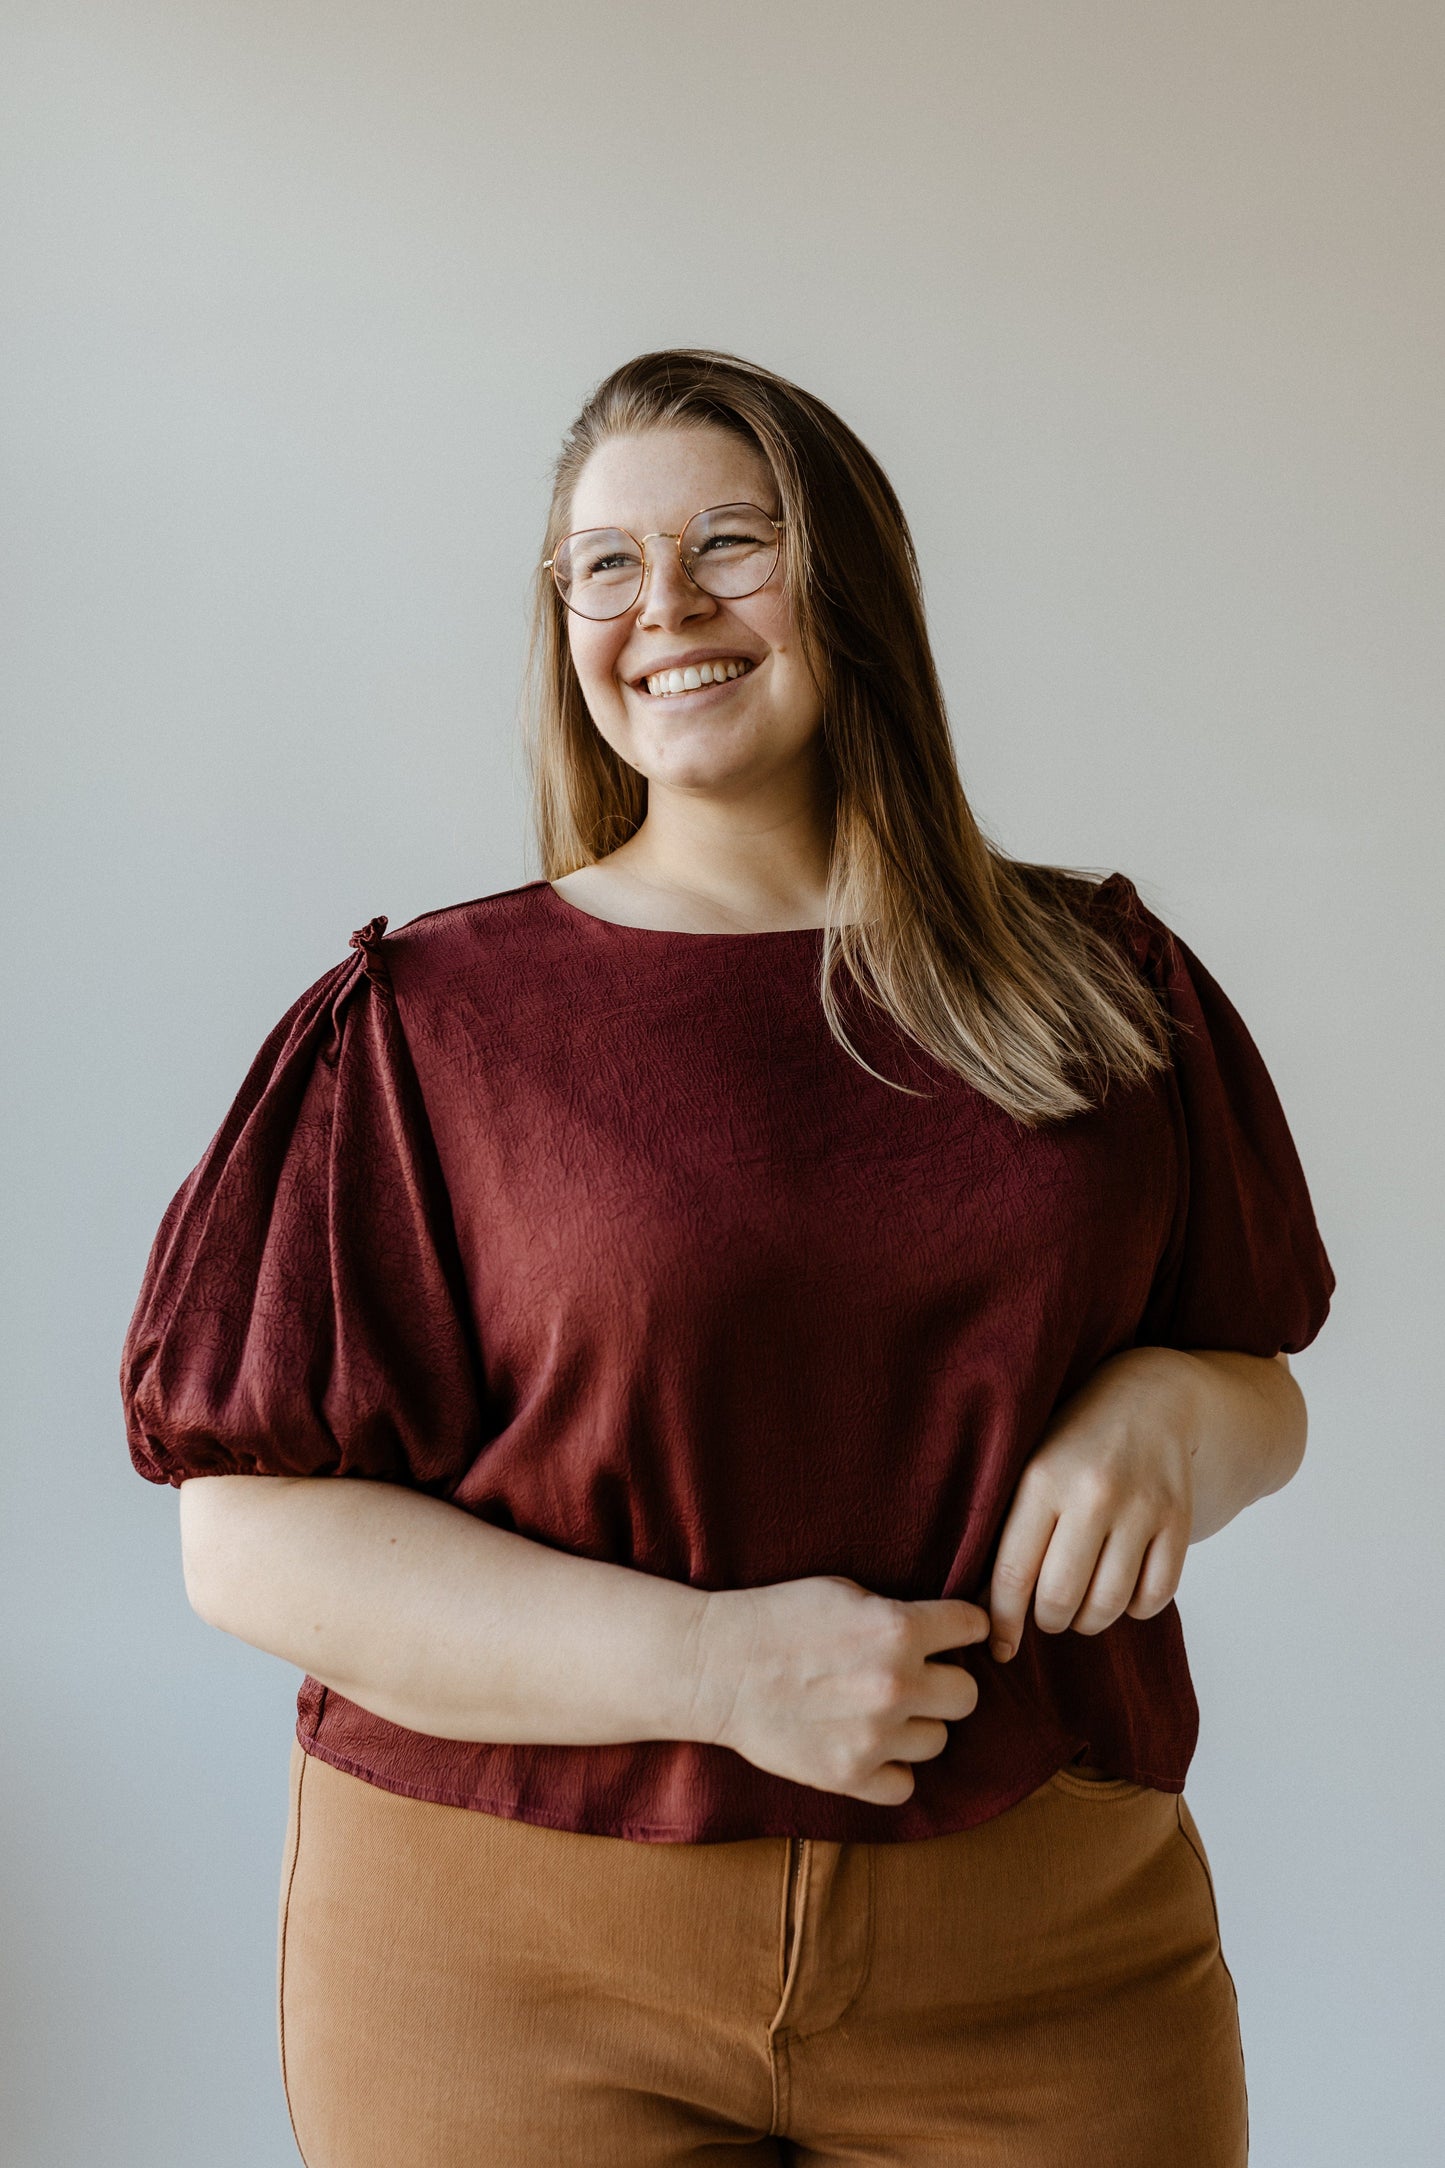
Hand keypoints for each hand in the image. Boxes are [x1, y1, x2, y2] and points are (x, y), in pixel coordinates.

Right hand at [690, 1575, 990, 1805]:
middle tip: (914, 1678)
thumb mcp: (844, 1591)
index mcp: (898, 1628)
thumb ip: (896, 1614)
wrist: (716, 1667)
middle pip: (967, 1696)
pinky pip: (904, 1786)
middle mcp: (897, 1683)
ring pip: (938, 1740)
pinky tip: (868, 1747)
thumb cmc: (776, 1619)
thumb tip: (941, 1629)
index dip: (961, 1628)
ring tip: (880, 1711)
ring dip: (916, 1726)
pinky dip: (890, 1770)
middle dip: (944, 1682)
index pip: (974, 1627)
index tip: (948, 1634)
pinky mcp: (849, 1775)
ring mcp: (875, 1734)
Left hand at [987, 1347, 1199, 1662]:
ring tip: (1082, 1603)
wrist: (1151, 1396)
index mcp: (1041, 1478)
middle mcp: (1092, 1493)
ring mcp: (1141, 1507)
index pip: (1013, 1572)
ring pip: (1109, 1605)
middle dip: (1049, 1621)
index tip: (1000, 1647)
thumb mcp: (1030, 1466)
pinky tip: (1122, 1588)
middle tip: (1048, 1614)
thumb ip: (1011, 1530)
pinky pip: (1155, 1597)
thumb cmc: (1074, 1440)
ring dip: (1091, 1620)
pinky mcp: (1178, 1519)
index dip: (1003, 1621)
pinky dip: (1136, 1608)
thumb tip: (985, 1609)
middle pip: (1061, 1598)